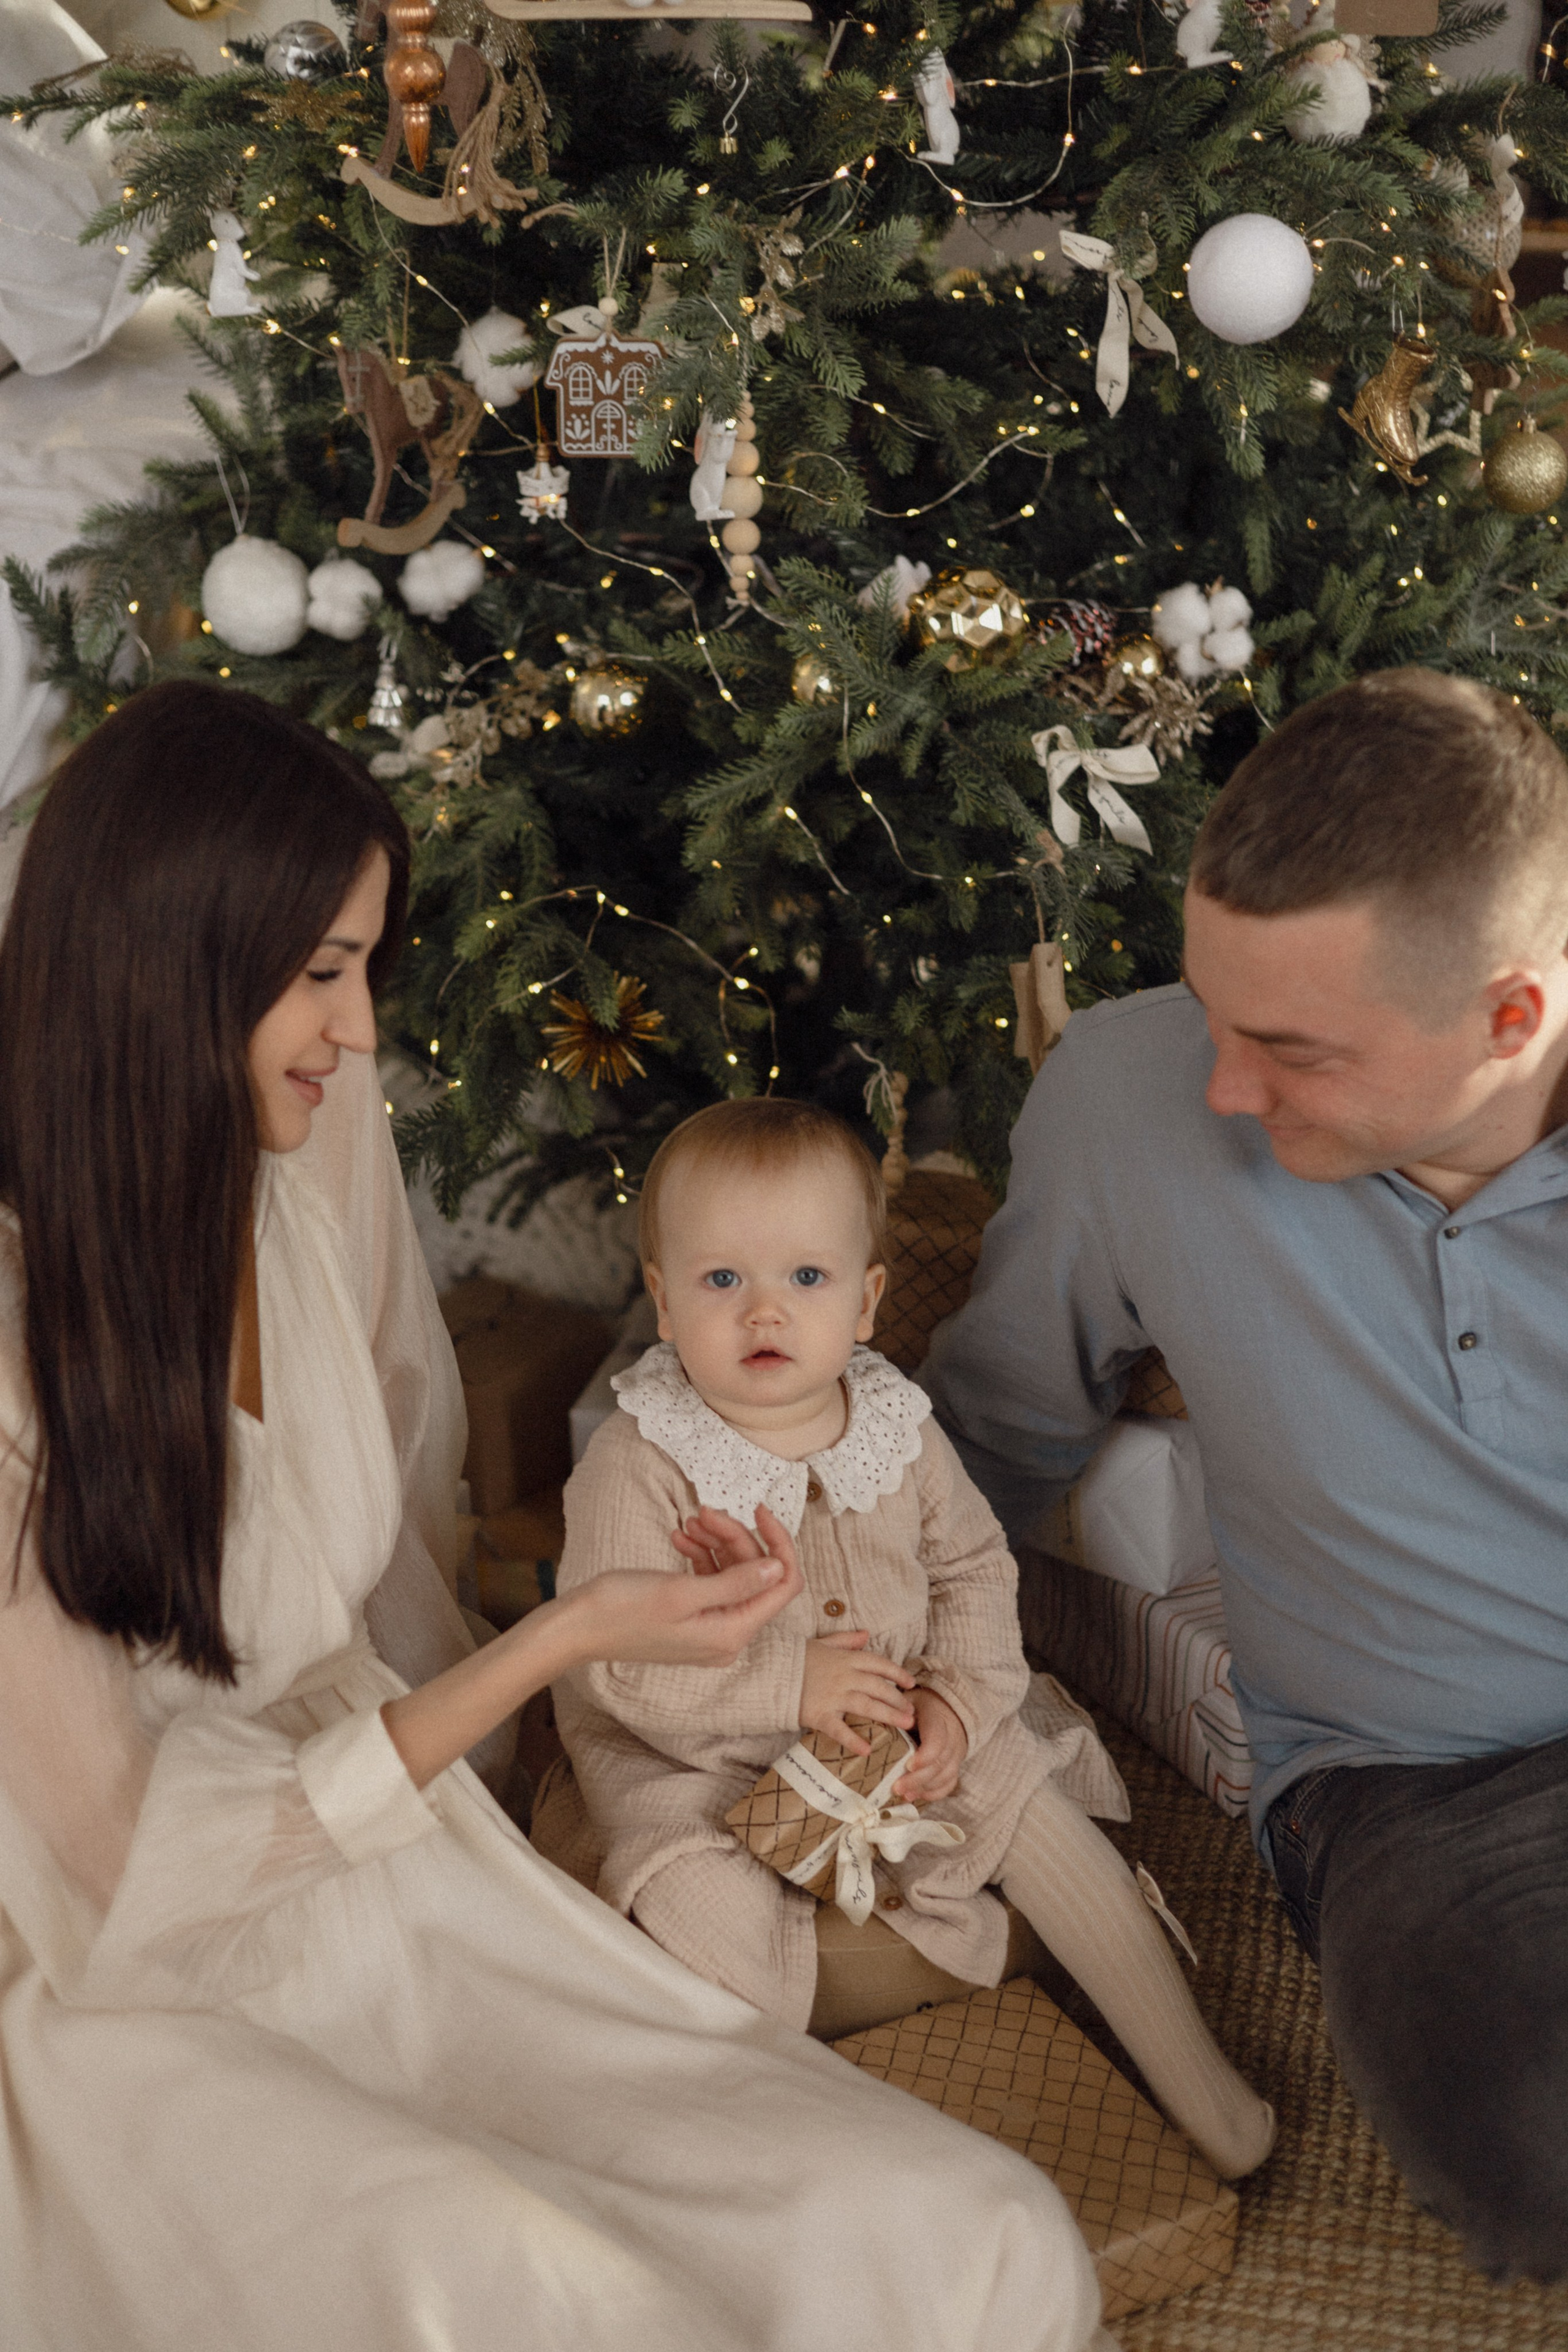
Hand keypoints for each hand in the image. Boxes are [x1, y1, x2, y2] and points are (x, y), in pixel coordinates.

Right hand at [565, 1509, 802, 1669]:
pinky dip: (700, 1556)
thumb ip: (736, 1582)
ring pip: (732, 1573)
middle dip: (735, 1537)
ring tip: (690, 1521)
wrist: (576, 1627)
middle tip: (705, 1511)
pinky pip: (710, 1582)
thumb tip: (778, 1567)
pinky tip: (680, 1537)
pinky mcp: (691, 1619)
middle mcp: (726, 1636)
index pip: (782, 1585)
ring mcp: (709, 1629)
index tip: (759, 1511)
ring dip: (715, 1542)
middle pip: (755, 1575)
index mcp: (731, 1633)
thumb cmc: (621, 1611)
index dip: (779, 1544)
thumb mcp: (681, 1592)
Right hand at [799, 1632, 916, 1756]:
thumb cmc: (796, 1658)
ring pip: (867, 1706)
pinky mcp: (819, 1714)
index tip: (911, 1683)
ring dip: (888, 1715)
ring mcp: (832, 1696)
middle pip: (878, 1687)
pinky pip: (839, 1729)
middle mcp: (843, 1677)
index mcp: (846, 1659)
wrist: (770, 1672)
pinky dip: (853, 1740)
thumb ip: (846, 1639)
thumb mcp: (823, 1643)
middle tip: (912, 1712)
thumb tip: (866, 1634)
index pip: (878, 1664)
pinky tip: (867, 1750)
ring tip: (905, 1725)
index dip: (897, 1673)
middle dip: (898, 1699)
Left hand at [893, 1687, 967, 1803]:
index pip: (937, 1739)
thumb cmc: (920, 1705)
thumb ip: (894, 1710)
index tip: (908, 1765)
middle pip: (939, 1763)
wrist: (946, 1708)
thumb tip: (871, 1720)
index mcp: (938, 1718)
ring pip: (946, 1776)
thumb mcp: (908, 1700)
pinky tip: (917, 1795)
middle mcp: (952, 1737)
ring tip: (904, 1795)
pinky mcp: (954, 1764)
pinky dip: (934, 1792)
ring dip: (924, 1788)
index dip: (925, 1756)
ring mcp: (956, 1753)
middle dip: (918, 1779)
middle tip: (897, 1788)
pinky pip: (949, 1783)